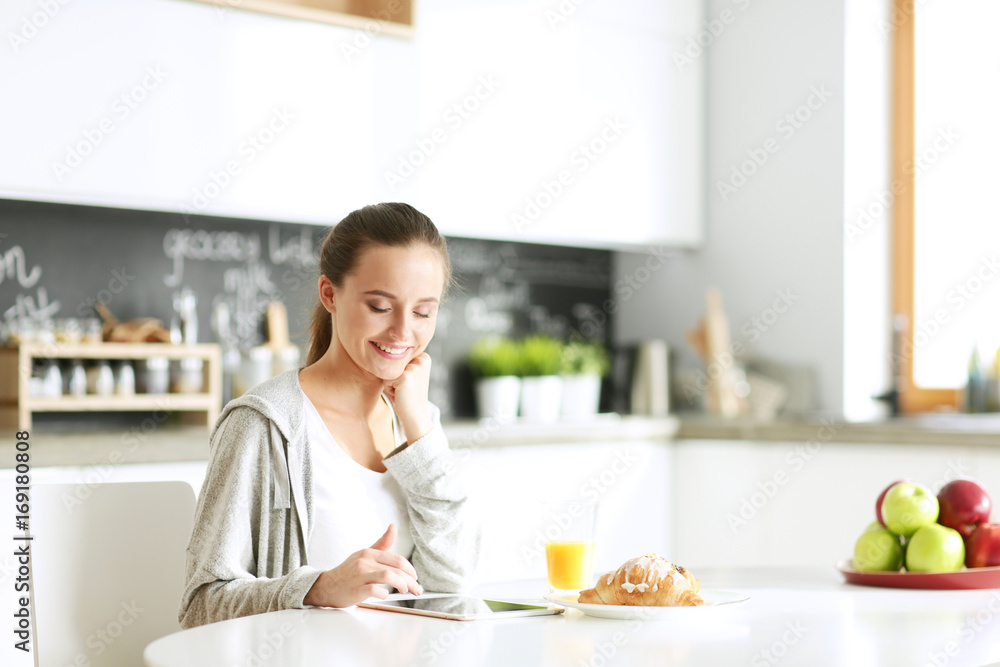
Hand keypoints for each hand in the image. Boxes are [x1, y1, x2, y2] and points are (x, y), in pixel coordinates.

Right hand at [303, 524, 421, 607]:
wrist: (326, 587)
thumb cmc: (348, 572)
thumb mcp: (364, 555)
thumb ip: (381, 544)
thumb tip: (393, 526)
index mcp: (369, 553)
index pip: (397, 559)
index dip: (410, 569)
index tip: (415, 578)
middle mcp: (365, 561)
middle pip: (396, 568)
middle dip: (411, 580)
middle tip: (416, 588)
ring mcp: (360, 575)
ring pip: (388, 576)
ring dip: (401, 585)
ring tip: (404, 591)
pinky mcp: (356, 589)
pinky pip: (375, 590)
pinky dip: (384, 594)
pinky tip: (385, 595)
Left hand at [383, 352, 432, 444]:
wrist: (416, 415)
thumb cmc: (411, 396)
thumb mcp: (412, 375)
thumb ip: (405, 363)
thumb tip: (387, 352)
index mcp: (424, 358)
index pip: (399, 358)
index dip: (401, 372)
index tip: (411, 383)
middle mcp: (421, 360)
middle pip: (394, 364)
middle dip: (396, 377)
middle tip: (406, 389)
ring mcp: (413, 368)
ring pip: (389, 371)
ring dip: (392, 383)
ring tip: (403, 392)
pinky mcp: (404, 377)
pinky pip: (386, 379)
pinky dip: (389, 389)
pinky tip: (400, 395)